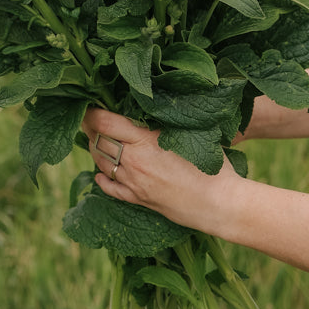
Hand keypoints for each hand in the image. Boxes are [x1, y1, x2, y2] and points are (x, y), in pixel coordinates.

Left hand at [84, 106, 239, 234]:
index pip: (105, 123)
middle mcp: (134, 163)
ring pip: (102, 164)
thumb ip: (162, 122)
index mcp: (144, 142)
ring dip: (95, 149)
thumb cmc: (211, 165)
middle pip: (99, 142)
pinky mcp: (139, 200)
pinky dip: (102, 178)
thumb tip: (148, 106)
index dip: (92, 113)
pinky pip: (111, 189)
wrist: (220, 204)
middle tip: (89, 118)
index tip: (88, 104)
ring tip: (94, 138)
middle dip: (90, 128)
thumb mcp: (187, 134)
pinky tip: (100, 173)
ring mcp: (134, 184)